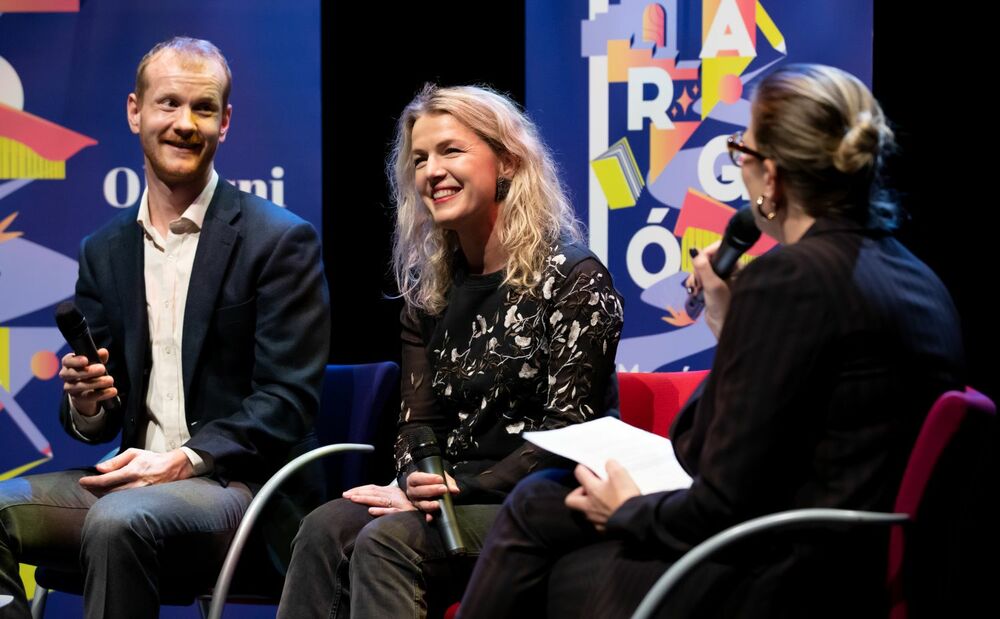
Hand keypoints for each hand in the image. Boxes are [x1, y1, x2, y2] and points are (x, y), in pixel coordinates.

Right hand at [59, 348, 116, 416]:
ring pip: (80, 386)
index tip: (86, 360)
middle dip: (88, 371)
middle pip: (72, 374)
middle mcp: (66, 376)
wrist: (86, 390)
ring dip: (96, 383)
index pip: (67, 361)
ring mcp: (70, 388)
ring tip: (110, 380)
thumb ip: (98, 357)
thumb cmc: (90, 371)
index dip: (75, 361)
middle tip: (102, 369)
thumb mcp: (94, 363)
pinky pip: (88, 397)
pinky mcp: (77, 398)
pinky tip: (112, 391)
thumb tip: (103, 352)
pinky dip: (101, 394)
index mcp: (68, 364)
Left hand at [78, 448, 193, 494]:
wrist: (173, 468)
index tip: (82, 481)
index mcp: (132, 471)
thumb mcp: (134, 453)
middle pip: (107, 492)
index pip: (106, 479)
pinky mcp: (142, 500)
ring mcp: (139, 494)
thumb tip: (99, 468)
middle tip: (86, 485)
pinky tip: (107, 495)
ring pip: (114, 499)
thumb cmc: (153, 459)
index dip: (91, 482)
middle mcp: (135, 484)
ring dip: (101, 495)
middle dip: (94, 489)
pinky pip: (123, 502)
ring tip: (94, 490)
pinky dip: (112, 499)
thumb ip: (116, 461)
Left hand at [343, 483, 416, 516]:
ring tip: (354, 499)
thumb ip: (384, 500)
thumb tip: (369, 505)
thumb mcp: (397, 501)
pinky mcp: (405, 513)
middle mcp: (396, 495)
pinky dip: (381, 511)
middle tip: (345, 495)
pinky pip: (392, 512)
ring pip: (380, 500)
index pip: (373, 488)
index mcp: (392, 491)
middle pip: (374, 492)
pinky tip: (371, 511)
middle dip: (359, 493)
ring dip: (366, 499)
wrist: (430, 512)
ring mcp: (400, 504)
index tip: (348, 493)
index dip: (360, 489)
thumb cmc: (410, 509)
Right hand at [405, 471, 459, 520]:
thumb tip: (455, 490)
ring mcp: (416, 502)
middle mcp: (412, 491)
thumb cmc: (434, 479)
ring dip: (429, 504)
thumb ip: (448, 482)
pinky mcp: (421, 510)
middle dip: (431, 490)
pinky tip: (431, 518)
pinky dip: (428, 516)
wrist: (432, 486)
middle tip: (443, 489)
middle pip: (418, 491)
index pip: (416, 478)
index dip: (427, 479)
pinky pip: (424, 514)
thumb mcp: (440, 476)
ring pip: (421, 504)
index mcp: (413, 479)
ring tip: (438, 504)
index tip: (440, 479)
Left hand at [564, 461, 640, 531]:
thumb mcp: (620, 474)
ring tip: (601, 500)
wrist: (635, 520)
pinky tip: (609, 512)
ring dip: (589, 506)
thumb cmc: (625, 497)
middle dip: (577, 493)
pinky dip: (600, 517)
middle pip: (571, 500)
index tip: (589, 469)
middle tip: (588, 489)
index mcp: (592, 489)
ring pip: (584, 512)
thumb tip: (608, 464)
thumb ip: (611, 465)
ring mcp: (595, 519)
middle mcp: (589, 505)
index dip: (583, 468)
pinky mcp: (604, 529)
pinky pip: (597, 523)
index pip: (579, 474)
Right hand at [685, 241, 738, 338]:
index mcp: (736, 267)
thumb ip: (703, 268)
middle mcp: (729, 270)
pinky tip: (695, 290)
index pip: (719, 250)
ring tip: (696, 287)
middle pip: (708, 259)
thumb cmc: (723, 307)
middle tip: (698, 280)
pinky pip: (700, 277)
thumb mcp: (712, 285)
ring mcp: (720, 278)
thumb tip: (694, 251)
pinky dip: (695, 283)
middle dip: (699, 268)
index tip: (698, 261)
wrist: (721, 325)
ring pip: (702, 269)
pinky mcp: (712, 285)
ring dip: (695, 277)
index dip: (707, 253)